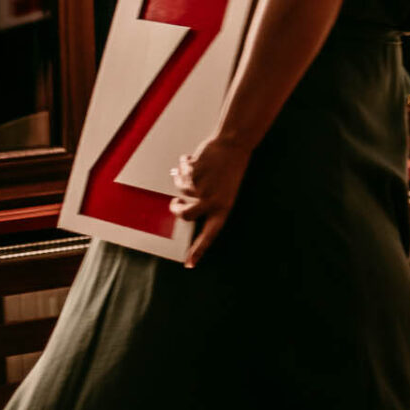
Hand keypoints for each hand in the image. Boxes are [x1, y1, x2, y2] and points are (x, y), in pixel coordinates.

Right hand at [169, 136, 253, 267]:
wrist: (234, 144)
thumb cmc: (229, 168)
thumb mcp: (222, 189)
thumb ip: (205, 200)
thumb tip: (180, 205)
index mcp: (223, 208)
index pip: (210, 234)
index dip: (199, 250)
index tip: (189, 265)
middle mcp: (212, 202)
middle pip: (185, 215)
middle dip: (176, 208)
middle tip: (175, 202)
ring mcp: (202, 189)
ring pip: (180, 191)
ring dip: (182, 178)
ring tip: (195, 169)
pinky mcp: (193, 176)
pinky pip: (180, 175)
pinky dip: (184, 166)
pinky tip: (194, 159)